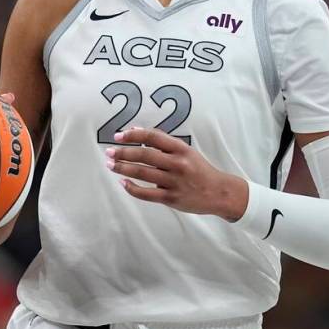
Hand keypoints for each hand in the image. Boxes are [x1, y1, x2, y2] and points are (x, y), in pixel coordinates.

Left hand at [106, 127, 248, 220]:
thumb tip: (135, 130)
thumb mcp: (186, 151)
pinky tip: (123, 182)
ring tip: (110, 165)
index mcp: (181, 149)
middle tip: (109, 152)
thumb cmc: (199, 169)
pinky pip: (147, 193)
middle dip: (123, 153)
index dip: (133, 135)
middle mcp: (177, 164)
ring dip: (123, 168)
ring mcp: (174, 182)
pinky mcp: (171, 198)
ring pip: (142, 173)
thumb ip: (163, 142)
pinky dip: (132, 188)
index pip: (153, 137)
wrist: (219, 192)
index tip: (118, 136)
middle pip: (144, 155)